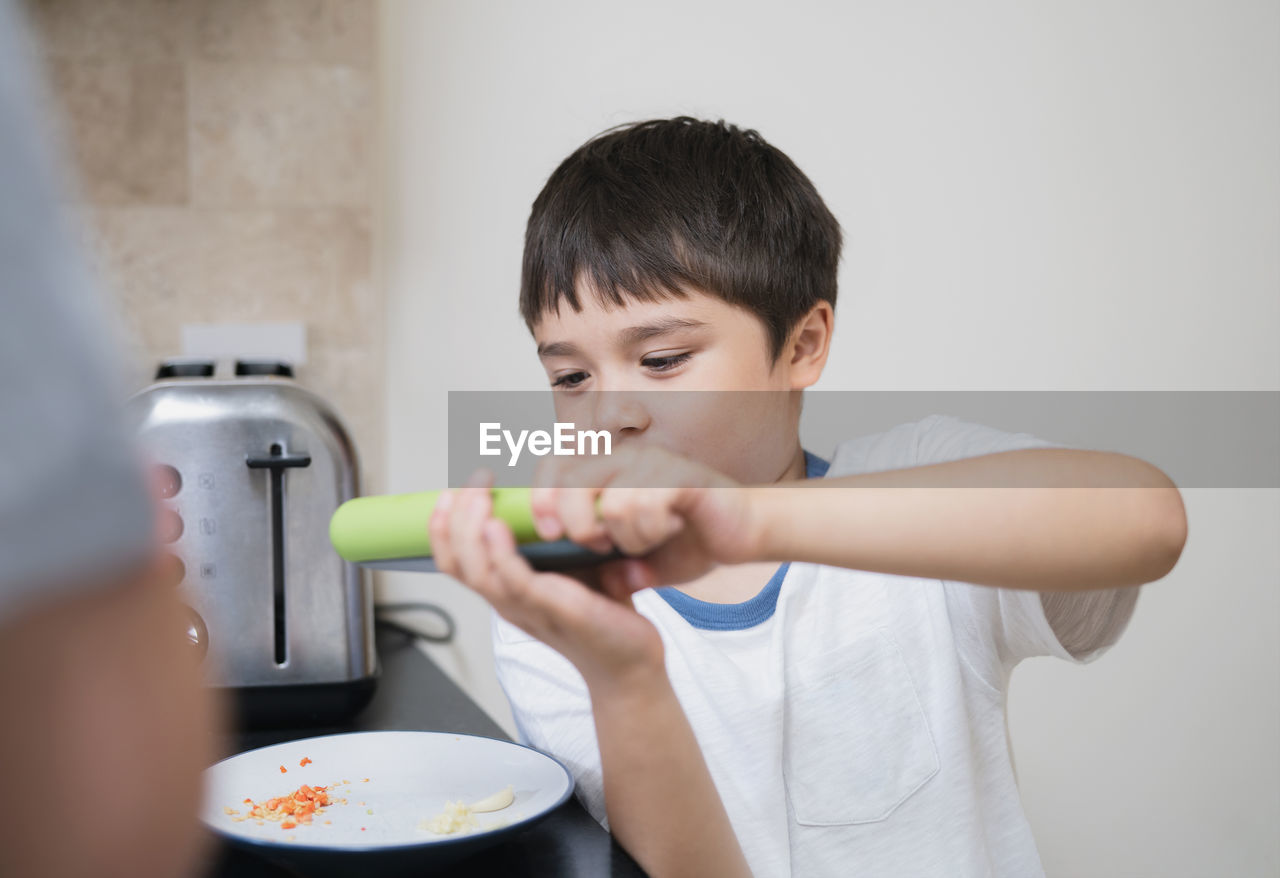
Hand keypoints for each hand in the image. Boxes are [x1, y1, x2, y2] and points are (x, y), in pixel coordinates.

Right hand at [429, 468, 664, 687]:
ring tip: (479, 495)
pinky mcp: (556, 609)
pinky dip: (500, 554)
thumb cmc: (602, 615)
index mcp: (506, 592)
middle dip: (454, 517)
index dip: (442, 528)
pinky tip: (498, 526)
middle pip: (457, 563)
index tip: (450, 491)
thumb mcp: (569, 567)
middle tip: (471, 481)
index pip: (454, 562)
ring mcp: (528, 608)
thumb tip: (548, 494)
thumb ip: (551, 540)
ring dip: (471, 528)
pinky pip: (515, 582)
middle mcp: (509, 602)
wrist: (629, 663)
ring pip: (477, 571)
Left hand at [529, 443, 761, 588]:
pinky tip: (669, 530)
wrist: (746, 531)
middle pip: (570, 481)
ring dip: (625, 536)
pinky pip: (643, 504)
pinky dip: (649, 530)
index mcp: (607, 471)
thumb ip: (605, 563)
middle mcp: (625, 458)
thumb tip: (576, 576)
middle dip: (576, 524)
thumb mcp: (635, 557)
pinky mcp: (679, 474)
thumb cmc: (690, 539)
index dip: (540, 499)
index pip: (553, 468)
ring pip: (609, 502)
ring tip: (645, 539)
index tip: (549, 533)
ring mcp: (653, 463)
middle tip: (599, 544)